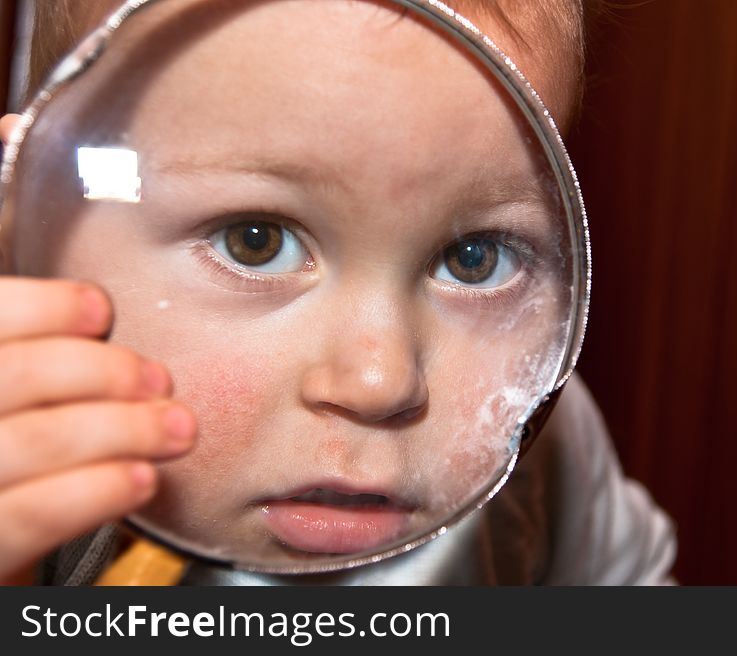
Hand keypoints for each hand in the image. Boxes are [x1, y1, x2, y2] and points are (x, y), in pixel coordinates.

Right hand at [1, 114, 195, 584]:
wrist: (3, 554)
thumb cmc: (0, 428)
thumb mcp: (6, 356)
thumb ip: (16, 288)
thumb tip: (7, 129)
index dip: (33, 309)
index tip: (95, 310)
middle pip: (0, 380)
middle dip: (93, 373)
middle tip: (154, 379)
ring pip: (17, 445)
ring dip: (113, 429)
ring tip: (172, 426)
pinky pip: (20, 519)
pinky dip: (90, 491)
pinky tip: (138, 478)